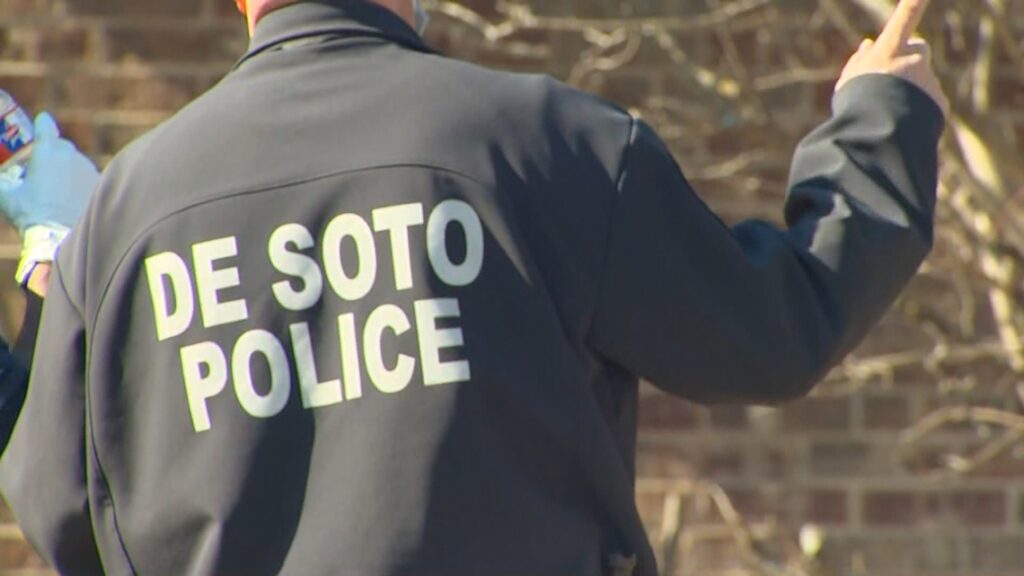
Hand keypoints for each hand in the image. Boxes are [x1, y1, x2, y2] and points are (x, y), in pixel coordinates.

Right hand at [0, 112, 98, 234]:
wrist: (65, 237)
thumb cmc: (33, 215)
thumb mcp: (7, 197)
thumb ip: (0, 183)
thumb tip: (1, 180)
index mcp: (47, 151)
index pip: (45, 126)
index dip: (42, 124)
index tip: (42, 121)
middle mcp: (71, 155)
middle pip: (61, 146)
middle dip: (51, 153)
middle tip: (40, 171)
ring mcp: (89, 170)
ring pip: (76, 163)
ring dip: (66, 170)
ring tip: (55, 191)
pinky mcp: (101, 186)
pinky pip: (88, 178)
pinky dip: (79, 184)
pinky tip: (72, 200)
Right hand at [836, 0, 948, 115]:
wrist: (878, 135)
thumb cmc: (856, 106)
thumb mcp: (849, 81)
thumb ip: (860, 60)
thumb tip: (869, 44)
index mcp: (889, 51)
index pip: (906, 18)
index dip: (915, 3)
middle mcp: (913, 60)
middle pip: (917, 48)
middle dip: (909, 56)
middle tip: (892, 75)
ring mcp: (928, 80)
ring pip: (921, 79)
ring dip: (910, 90)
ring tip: (890, 112)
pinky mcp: (938, 101)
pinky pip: (928, 101)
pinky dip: (918, 110)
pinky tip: (903, 123)